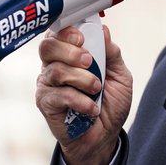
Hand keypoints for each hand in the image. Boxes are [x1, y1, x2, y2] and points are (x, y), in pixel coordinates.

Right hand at [36, 25, 131, 164]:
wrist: (105, 135)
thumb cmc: (110, 102)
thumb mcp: (120, 74)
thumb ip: (111, 52)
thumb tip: (104, 30)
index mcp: (69, 52)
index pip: (58, 32)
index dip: (67, 31)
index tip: (82, 37)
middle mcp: (54, 64)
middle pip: (48, 46)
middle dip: (71, 51)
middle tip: (90, 62)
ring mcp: (47, 83)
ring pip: (56, 70)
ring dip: (82, 78)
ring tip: (97, 88)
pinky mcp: (46, 102)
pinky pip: (59, 95)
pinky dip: (80, 100)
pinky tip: (92, 107)